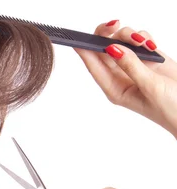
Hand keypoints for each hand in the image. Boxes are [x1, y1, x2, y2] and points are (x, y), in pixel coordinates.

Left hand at [75, 20, 176, 137]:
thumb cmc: (170, 108)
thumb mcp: (148, 86)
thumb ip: (131, 66)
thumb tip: (113, 48)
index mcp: (114, 88)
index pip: (94, 66)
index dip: (84, 50)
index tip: (77, 36)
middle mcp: (120, 76)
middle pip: (104, 50)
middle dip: (107, 35)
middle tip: (115, 25)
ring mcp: (134, 66)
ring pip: (122, 42)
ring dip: (129, 36)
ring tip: (144, 42)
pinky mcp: (149, 59)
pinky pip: (139, 42)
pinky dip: (143, 37)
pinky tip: (152, 45)